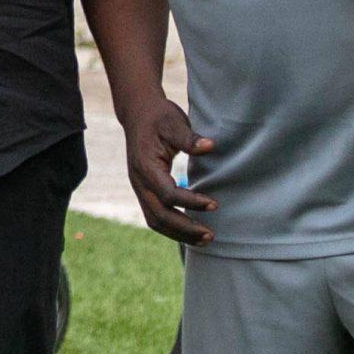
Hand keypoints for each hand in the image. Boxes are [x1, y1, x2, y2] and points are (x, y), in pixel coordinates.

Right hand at [116, 93, 216, 246]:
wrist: (138, 114)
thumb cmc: (159, 117)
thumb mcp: (174, 121)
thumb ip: (189, 138)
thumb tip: (210, 147)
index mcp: (145, 166)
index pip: (167, 193)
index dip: (191, 201)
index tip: (214, 204)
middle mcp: (139, 181)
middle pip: (159, 215)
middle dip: (185, 228)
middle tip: (211, 235)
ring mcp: (139, 188)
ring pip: (155, 221)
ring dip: (179, 234)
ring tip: (204, 240)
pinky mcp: (144, 191)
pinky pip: (155, 216)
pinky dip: (172, 228)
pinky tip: (191, 232)